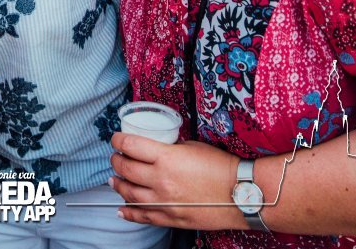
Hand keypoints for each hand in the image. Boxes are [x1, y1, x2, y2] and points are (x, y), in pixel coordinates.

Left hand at [109, 134, 239, 230]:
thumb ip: (172, 148)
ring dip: (118, 186)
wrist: (241, 193)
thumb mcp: (193, 147)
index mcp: (166, 157)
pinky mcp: (170, 218)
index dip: (118, 140)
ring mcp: (164, 202)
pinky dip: (128, 213)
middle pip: (126, 169)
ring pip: (129, 194)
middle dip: (116, 161)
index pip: (131, 145)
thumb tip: (161, 148)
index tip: (116, 139)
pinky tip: (121, 209)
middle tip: (115, 158)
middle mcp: (161, 180)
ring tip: (114, 180)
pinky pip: (143, 216)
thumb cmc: (221, 167)